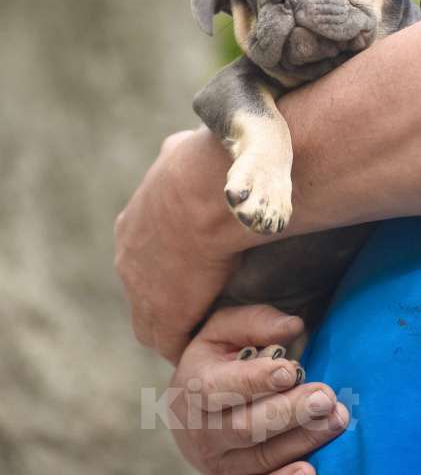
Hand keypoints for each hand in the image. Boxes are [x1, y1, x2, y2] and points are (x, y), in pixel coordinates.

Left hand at [115, 128, 262, 362]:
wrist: (206, 192)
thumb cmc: (203, 167)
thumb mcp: (180, 150)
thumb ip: (175, 156)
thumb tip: (182, 147)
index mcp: (132, 224)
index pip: (146, 251)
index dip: (173, 258)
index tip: (197, 261)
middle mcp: (128, 257)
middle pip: (147, 285)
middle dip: (174, 290)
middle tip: (210, 294)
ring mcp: (140, 291)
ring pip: (157, 316)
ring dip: (184, 318)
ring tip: (218, 320)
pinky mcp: (162, 318)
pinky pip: (176, 340)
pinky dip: (197, 341)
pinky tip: (224, 337)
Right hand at [169, 305, 347, 474]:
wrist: (187, 409)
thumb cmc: (213, 360)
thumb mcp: (222, 331)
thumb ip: (254, 322)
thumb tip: (294, 325)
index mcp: (193, 386)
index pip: (219, 387)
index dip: (255, 380)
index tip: (290, 370)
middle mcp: (201, 429)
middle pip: (246, 426)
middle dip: (289, 411)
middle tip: (325, 396)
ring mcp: (218, 461)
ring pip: (261, 456)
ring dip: (302, 439)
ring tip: (336, 419)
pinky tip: (311, 469)